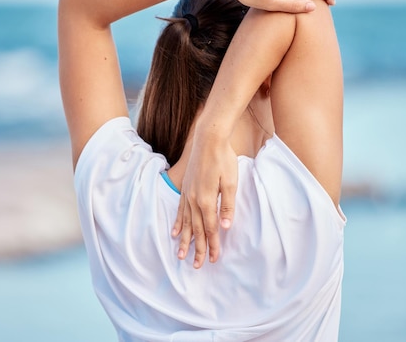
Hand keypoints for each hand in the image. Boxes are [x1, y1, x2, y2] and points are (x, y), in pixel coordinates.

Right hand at [171, 127, 237, 268]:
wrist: (208, 139)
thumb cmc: (223, 159)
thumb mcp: (231, 182)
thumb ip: (228, 205)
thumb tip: (226, 226)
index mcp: (207, 201)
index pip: (210, 229)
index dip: (212, 245)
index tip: (214, 259)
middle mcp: (195, 201)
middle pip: (196, 230)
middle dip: (197, 249)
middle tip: (196, 266)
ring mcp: (188, 195)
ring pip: (185, 223)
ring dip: (184, 241)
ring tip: (181, 255)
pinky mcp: (185, 189)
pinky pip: (179, 211)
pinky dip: (177, 224)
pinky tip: (174, 233)